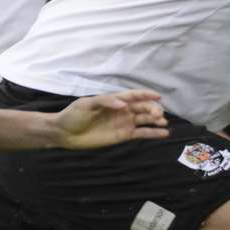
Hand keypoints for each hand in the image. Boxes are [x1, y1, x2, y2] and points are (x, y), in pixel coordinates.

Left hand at [55, 89, 169, 148]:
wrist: (65, 133)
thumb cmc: (74, 115)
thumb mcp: (87, 104)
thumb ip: (106, 101)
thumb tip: (124, 105)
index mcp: (114, 99)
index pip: (134, 95)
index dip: (146, 94)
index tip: (158, 95)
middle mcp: (122, 110)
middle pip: (142, 107)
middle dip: (152, 109)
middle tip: (159, 115)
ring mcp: (123, 123)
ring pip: (144, 120)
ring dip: (156, 120)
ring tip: (164, 123)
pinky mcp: (123, 135)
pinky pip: (141, 133)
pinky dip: (152, 133)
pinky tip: (163, 133)